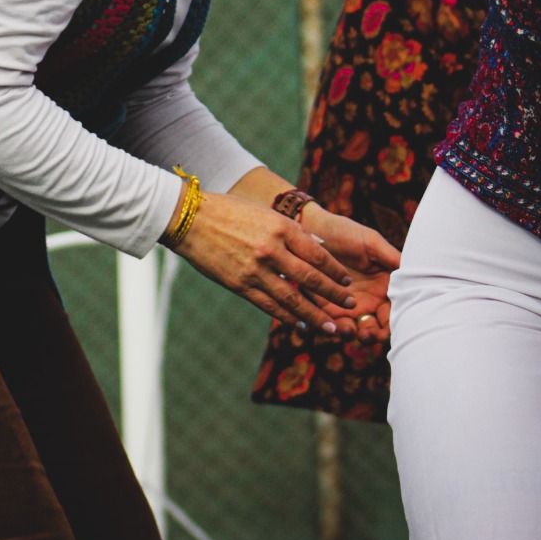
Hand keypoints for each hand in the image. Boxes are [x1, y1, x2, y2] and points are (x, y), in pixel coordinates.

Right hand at [173, 190, 363, 332]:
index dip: (335, 271)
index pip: (318, 254)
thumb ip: (290, 232)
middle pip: (311, 278)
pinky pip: (270, 305)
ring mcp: (255, 269)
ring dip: (316, 315)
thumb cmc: (229, 211)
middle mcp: (272, 249)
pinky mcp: (240, 285)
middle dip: (333, 295)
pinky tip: (301, 324)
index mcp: (280, 227)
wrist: (190, 218)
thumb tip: (318, 249)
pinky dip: (288, 317)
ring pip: (293, 298)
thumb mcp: (264, 213)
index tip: (347, 281)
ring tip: (332, 327)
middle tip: (350, 305)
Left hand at [299, 204, 399, 342]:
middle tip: (374, 334)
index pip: (397, 309)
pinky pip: (337, 326)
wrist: (311, 228)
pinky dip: (341, 331)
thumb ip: (392, 258)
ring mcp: (349, 305)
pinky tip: (340, 327)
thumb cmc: (344, 232)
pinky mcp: (328, 308)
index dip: (399, 320)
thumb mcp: (371, 242)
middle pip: (381, 326)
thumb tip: (416, 274)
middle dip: (379, 335)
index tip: (395, 323)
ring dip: (362, 337)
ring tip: (359, 333)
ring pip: (361, 331)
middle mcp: (370, 299)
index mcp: (385, 285)